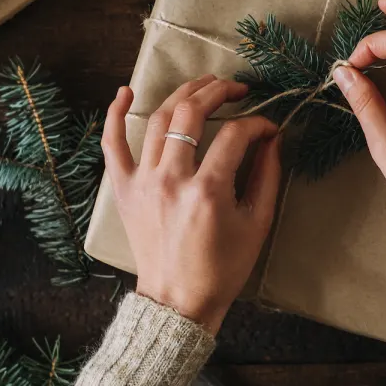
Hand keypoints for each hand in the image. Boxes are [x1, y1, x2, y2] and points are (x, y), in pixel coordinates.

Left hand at [102, 76, 281, 333]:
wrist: (178, 301)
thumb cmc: (222, 268)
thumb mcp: (256, 224)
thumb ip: (267, 176)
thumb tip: (272, 138)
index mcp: (207, 191)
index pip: (235, 135)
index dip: (257, 123)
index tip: (269, 127)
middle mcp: (171, 180)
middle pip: (192, 114)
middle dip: (219, 91)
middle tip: (237, 88)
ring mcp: (142, 182)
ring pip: (159, 119)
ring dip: (183, 93)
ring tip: (204, 84)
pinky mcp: (124, 189)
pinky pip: (113, 144)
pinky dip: (115, 115)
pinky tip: (125, 92)